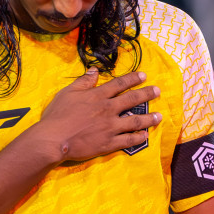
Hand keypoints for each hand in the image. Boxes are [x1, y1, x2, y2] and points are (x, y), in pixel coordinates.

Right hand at [29, 69, 160, 164]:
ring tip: (159, 116)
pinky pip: (128, 140)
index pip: (119, 84)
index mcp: (98, 96)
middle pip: (132, 99)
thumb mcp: (67, 93)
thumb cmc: (57, 115)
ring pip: (135, 121)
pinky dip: (138, 138)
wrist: (53, 140)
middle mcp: (108, 110)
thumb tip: (94, 71)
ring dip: (149, 118)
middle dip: (147, 94)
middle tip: (158, 91)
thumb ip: (83, 82)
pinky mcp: (109, 143)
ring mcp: (111, 127)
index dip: (133, 78)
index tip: (144, 75)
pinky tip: (145, 135)